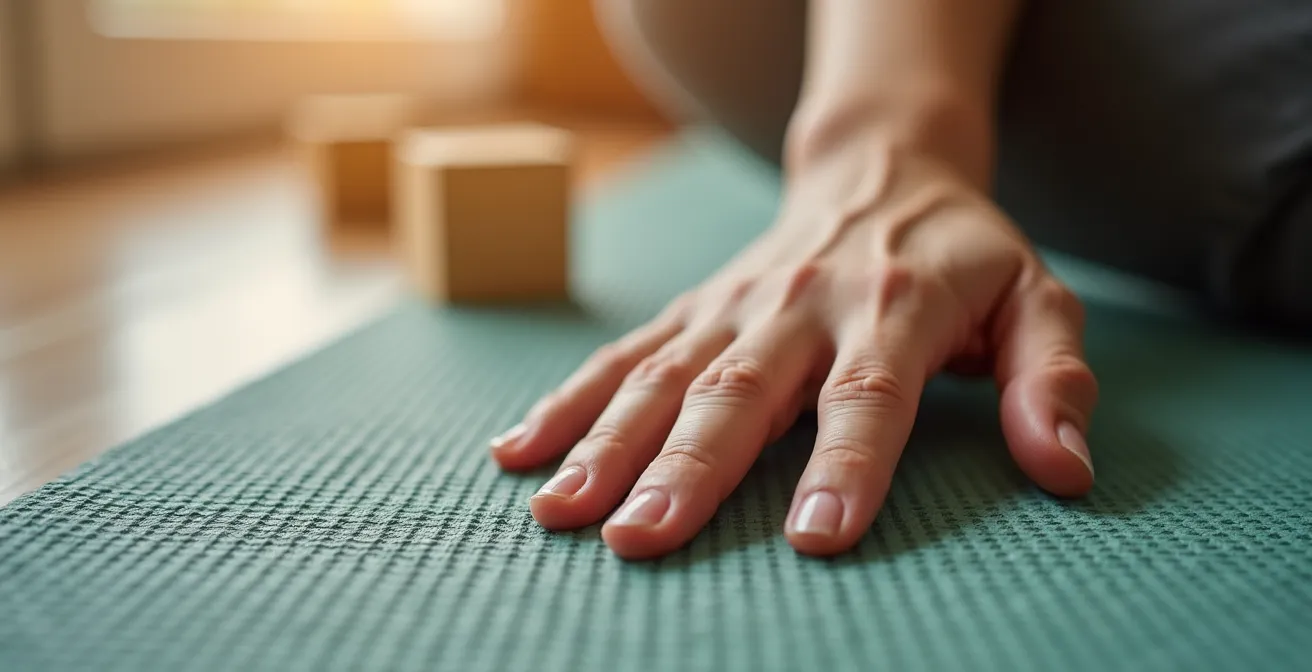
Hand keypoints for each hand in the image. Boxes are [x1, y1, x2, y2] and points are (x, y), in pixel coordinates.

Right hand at [489, 141, 1097, 559]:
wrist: (881, 167)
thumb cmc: (964, 255)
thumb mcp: (1037, 299)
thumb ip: (1052, 379)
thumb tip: (1065, 471)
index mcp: (897, 306)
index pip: (869, 394)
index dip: (846, 463)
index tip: (817, 536)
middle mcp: (804, 304)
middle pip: (740, 392)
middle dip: (687, 469)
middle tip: (640, 539)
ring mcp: (737, 305)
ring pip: (665, 377)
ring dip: (608, 445)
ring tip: (561, 512)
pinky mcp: (695, 309)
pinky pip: (624, 355)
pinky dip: (570, 404)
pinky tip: (520, 453)